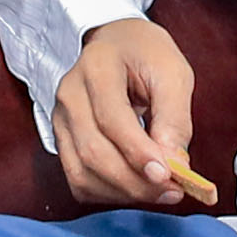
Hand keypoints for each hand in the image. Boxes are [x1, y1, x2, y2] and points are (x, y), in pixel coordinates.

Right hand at [48, 18, 214, 208]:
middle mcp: (70, 94)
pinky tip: (135, 188)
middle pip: (93, 151)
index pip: (111, 119)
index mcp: (97, 67)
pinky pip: (78, 179)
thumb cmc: (147, 55)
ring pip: (82, 172)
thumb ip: (175, 118)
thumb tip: (174, 164)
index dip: (138, 153)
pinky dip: (107, 193)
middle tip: (172, 191)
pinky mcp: (63, 139)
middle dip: (134, 181)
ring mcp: (61, 118)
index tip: (168, 175)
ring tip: (159, 192)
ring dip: (123, 192)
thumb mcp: (173, 73)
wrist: (118, 43)